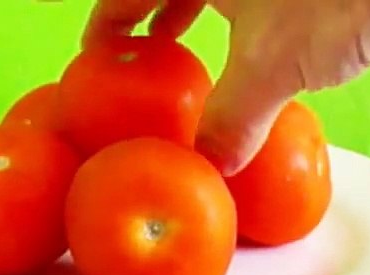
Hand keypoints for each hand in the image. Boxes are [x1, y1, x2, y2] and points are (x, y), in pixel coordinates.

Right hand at [82, 0, 369, 173]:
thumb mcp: (275, 70)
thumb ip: (231, 121)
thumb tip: (211, 164)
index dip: (106, 25)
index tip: (94, 55)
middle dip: (150, 14)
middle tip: (137, 53)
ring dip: (194, 7)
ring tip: (184, 47)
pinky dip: (240, 6)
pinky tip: (256, 37)